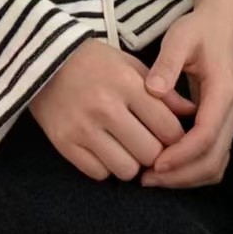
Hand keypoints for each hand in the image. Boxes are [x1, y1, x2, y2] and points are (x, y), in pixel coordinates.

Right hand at [30, 38, 196, 181]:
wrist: (41, 59)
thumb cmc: (93, 62)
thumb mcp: (130, 65)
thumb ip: (163, 91)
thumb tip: (192, 113)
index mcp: (126, 84)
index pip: (168, 127)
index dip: (175, 137)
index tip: (169, 135)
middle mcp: (105, 108)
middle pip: (150, 153)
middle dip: (154, 152)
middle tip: (148, 143)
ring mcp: (82, 128)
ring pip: (126, 169)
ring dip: (131, 163)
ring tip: (125, 148)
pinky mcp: (64, 143)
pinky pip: (98, 174)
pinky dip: (105, 167)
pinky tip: (103, 149)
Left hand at [139, 8, 232, 188]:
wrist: (217, 27)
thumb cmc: (196, 32)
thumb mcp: (179, 38)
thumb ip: (167, 63)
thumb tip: (153, 91)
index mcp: (224, 92)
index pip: (206, 135)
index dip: (181, 155)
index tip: (155, 163)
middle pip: (214, 159)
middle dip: (181, 175)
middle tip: (147, 178)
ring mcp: (230, 121)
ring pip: (216, 165)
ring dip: (186, 178)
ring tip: (152, 178)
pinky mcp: (222, 126)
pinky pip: (212, 159)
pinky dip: (191, 170)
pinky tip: (164, 168)